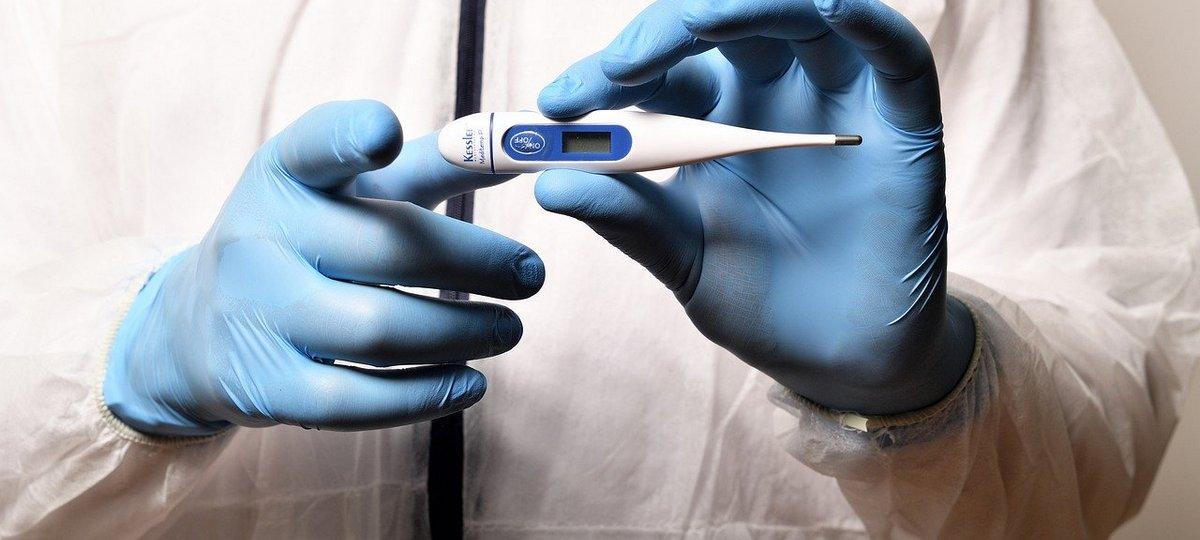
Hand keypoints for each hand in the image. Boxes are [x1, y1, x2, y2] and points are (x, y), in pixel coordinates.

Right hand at [104, 101, 543, 436]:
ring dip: (463, 333)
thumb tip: (522, 147)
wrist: (197, 327)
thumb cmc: (306, 241)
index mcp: (286, 175)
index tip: (387, 133)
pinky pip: (357, 401)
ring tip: (511, 329)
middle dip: (475, 263)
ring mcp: (258, 316)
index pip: (314, 146)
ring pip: (379, 331)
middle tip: (533, 276)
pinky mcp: (267, 387)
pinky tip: (473, 381)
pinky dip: (426, 395)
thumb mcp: (350, 191)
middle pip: (385, 249)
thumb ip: (432, 165)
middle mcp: (261, 238)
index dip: (351, 137)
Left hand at [535, 0, 973, 413]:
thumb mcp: (683, 261)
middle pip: (721, 23)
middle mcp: (771, 96)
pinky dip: (864, 21)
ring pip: (799, 15)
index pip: (657, 69)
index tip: (556, 107)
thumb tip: (549, 185)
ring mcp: (837, 101)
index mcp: (711, 121)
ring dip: (745, 4)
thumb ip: (628, 219)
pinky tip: (829, 3)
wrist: (841, 361)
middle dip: (664, 32)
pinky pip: (894, 54)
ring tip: (698, 20)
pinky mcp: (901, 122)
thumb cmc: (760, 304)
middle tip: (618, 70)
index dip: (607, 73)